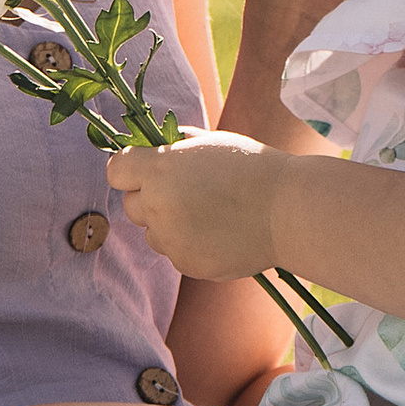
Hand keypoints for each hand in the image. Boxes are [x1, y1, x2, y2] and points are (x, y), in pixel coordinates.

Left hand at [108, 130, 280, 280]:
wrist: (288, 210)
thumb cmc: (252, 168)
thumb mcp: (209, 142)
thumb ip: (174, 147)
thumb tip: (152, 148)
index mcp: (159, 168)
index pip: (116, 170)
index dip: (130, 169)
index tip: (148, 169)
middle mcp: (158, 204)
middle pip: (131, 205)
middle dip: (151, 198)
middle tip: (187, 191)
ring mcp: (171, 238)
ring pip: (152, 233)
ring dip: (168, 225)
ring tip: (209, 214)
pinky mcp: (186, 263)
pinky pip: (174, 252)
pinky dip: (189, 245)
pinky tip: (219, 233)